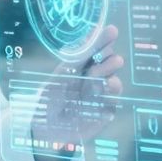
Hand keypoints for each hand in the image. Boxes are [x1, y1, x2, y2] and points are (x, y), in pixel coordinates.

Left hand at [38, 25, 124, 139]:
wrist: (46, 129)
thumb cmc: (50, 100)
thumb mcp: (58, 78)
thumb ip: (75, 60)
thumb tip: (92, 36)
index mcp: (82, 66)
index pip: (97, 49)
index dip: (104, 39)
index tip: (111, 31)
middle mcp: (95, 77)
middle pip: (110, 61)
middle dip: (109, 58)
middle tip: (103, 60)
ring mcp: (101, 94)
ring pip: (115, 81)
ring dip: (110, 77)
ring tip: (96, 80)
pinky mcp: (106, 111)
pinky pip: (114, 101)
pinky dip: (110, 95)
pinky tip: (103, 92)